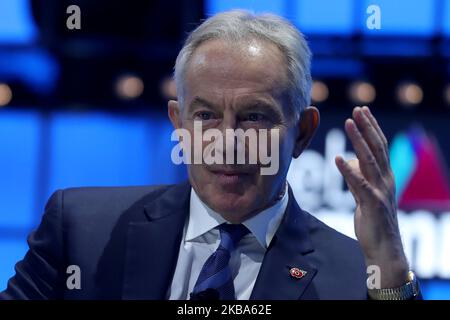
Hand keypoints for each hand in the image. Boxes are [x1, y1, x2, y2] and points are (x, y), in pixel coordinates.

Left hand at [335, 106, 408, 287]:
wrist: (384, 248)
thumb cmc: (374, 222)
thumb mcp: (365, 195)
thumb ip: (358, 176)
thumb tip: (348, 161)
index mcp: (385, 176)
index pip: (379, 146)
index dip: (371, 128)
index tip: (362, 111)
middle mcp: (386, 180)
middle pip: (377, 148)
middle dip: (367, 127)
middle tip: (357, 109)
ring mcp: (380, 191)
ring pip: (370, 160)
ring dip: (358, 140)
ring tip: (349, 124)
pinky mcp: (372, 204)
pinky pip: (360, 184)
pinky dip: (349, 170)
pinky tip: (338, 158)